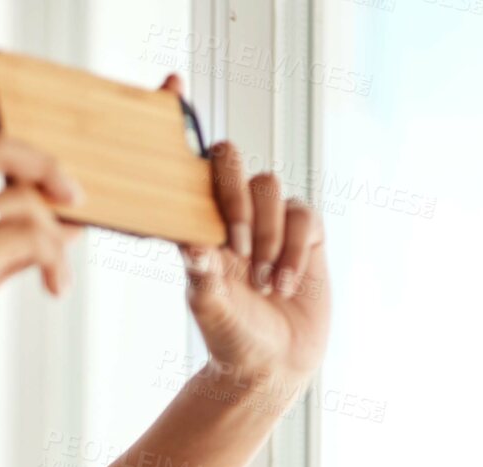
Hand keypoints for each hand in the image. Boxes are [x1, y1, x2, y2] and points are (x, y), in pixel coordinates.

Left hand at [160, 74, 331, 396]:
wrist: (271, 366)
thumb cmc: (228, 338)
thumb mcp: (208, 310)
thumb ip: (201, 277)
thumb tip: (191, 244)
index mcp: (194, 223)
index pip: (188, 166)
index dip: (182, 122)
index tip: (174, 84)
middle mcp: (229, 213)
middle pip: (231, 162)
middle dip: (236, 200)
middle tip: (237, 249)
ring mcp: (271, 219)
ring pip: (271, 188)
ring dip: (268, 235)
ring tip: (261, 283)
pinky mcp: (308, 232)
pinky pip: (306, 215)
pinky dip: (295, 250)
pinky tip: (283, 285)